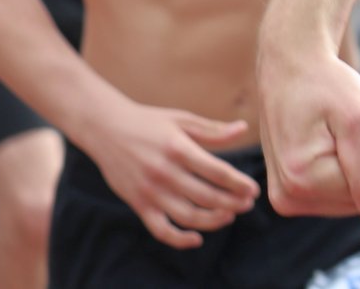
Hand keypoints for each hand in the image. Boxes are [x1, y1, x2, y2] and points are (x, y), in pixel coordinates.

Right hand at [85, 103, 258, 249]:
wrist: (106, 129)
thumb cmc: (149, 122)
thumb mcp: (182, 120)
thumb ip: (213, 130)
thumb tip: (243, 129)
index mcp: (179, 148)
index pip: (217, 171)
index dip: (238, 183)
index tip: (253, 190)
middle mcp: (165, 172)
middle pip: (206, 196)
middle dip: (232, 203)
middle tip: (247, 204)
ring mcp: (150, 191)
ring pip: (188, 216)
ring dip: (213, 221)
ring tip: (229, 216)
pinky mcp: (138, 204)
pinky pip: (161, 230)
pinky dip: (180, 239)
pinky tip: (197, 238)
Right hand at [259, 41, 359, 224]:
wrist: (291, 65)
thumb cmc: (324, 85)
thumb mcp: (358, 120)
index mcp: (302, 181)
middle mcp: (288, 197)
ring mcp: (287, 197)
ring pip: (351, 196)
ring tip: (353, 128)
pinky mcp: (291, 191)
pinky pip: (336, 190)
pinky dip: (348, 166)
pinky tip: (340, 139)